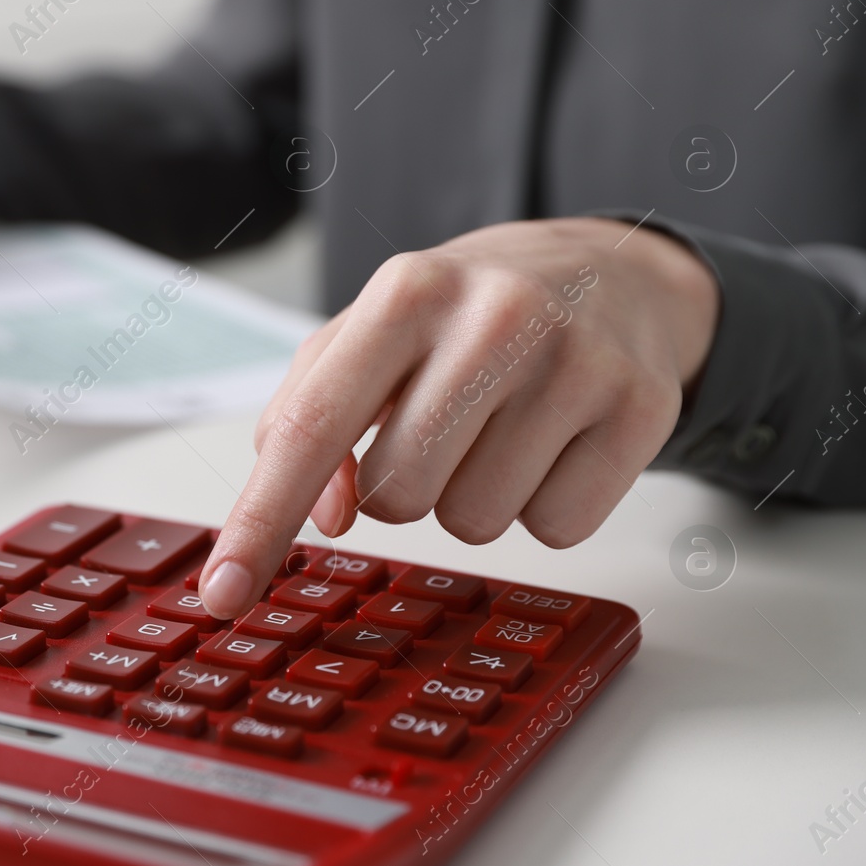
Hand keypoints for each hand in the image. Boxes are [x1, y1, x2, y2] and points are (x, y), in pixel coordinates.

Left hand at [198, 217, 718, 618]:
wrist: (613, 271)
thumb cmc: (465, 316)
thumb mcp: (368, 337)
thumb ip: (306, 414)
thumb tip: (325, 515)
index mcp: (405, 292)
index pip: (311, 427)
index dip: (260, 520)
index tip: (222, 594)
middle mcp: (494, 316)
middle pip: (397, 496)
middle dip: (401, 489)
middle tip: (440, 429)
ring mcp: (576, 361)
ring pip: (476, 524)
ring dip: (473, 498)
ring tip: (500, 427)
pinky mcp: (642, 408)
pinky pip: (557, 530)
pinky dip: (544, 506)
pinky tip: (556, 442)